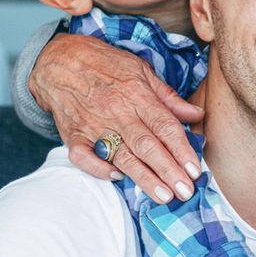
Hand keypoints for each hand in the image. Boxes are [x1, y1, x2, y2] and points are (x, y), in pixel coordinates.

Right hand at [30, 32, 205, 203]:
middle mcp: (117, 112)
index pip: (165, 126)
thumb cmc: (105, 64)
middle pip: (147, 145)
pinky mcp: (73, 135)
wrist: (59, 59)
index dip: (182, 149)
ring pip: (121, 156)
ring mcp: (93, 125)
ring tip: (163, 197)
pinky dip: (98, 169)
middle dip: (168, 171)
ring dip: (143, 178)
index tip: (196, 170)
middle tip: (185, 192)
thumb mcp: (141, 70)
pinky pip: (84, 157)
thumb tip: (196, 115)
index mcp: (137, 95)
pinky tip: (116, 178)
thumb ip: (169, 97)